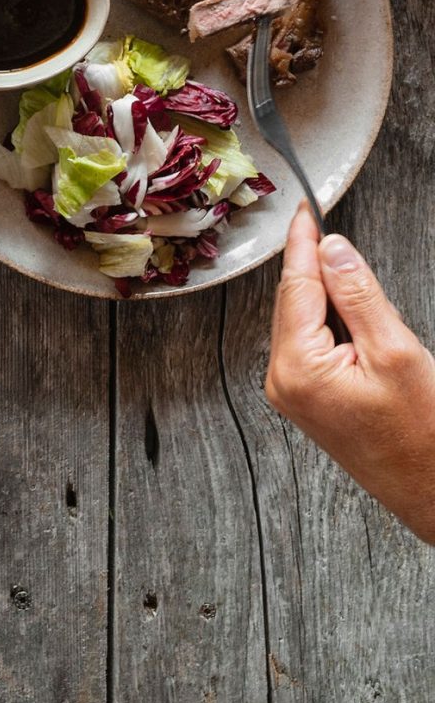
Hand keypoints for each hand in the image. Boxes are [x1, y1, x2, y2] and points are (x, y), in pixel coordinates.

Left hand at [266, 202, 434, 542]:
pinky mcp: (307, 399)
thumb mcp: (395, 352)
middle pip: (294, 301)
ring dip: (325, 296)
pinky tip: (352, 321)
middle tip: (330, 234)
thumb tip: (332, 249)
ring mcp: (292, 392)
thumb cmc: (421, 437)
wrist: (432, 492)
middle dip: (315, 269)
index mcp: (297, 366)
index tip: (304, 210)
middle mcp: (282, 380)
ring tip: (357, 292)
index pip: (296, 285)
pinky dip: (328, 323)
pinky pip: (309, 343)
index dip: (302, 242)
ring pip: (302, 321)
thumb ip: (358, 295)